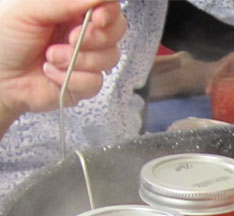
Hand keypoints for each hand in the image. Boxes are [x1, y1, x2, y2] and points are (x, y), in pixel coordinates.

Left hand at [0, 0, 125, 125]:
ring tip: (51, 57)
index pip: (108, 5)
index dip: (110, 10)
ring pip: (109, 57)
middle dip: (97, 37)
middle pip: (117, 30)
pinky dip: (72, 79)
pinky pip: (95, 81)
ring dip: (78, 59)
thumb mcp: (30, 9)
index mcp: (73, 9)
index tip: (98, 17)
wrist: (0, 78)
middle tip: (72, 38)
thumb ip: (64, 0)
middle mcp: (84, 32)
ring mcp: (87, 59)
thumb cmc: (7, 40)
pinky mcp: (85, 84)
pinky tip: (52, 73)